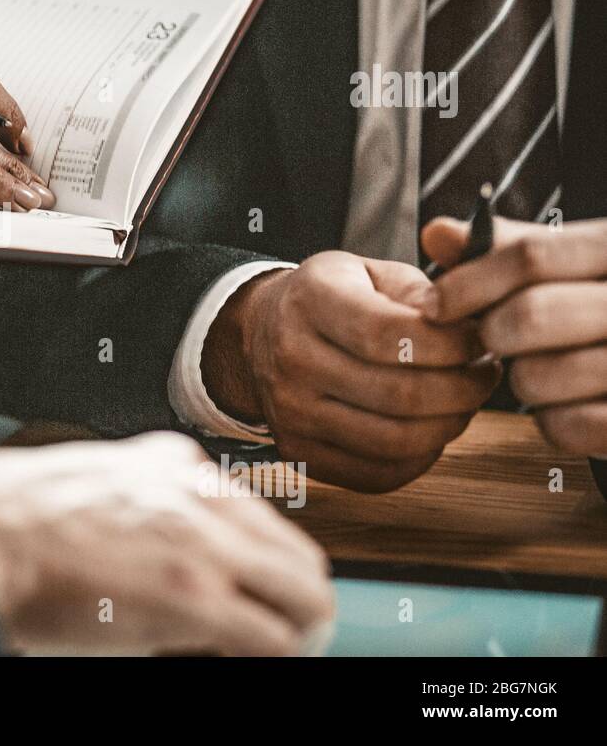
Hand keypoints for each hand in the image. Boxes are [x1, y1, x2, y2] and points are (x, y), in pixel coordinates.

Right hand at [0, 433, 332, 654]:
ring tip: (264, 651)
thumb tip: (178, 555)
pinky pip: (273, 639)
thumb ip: (150, 503)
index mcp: (175, 464)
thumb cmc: (13, 518)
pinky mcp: (194, 597)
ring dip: (294, 628)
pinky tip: (239, 660)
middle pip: (298, 556)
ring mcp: (202, 544)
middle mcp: (201, 494)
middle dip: (295, 602)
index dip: (263, 568)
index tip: (253, 595)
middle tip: (278, 636)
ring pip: (303, 594)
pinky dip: (270, 656)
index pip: (259, 519)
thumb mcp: (98, 482)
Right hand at [203, 252, 499, 491]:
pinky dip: (419, 458)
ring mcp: (289, 412)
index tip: (480, 341)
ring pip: (393, 441)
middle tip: (484, 375)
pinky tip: (429, 429)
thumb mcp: (371, 272)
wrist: (262, 332)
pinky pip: (377, 474)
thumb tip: (469, 329)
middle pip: (398, 395)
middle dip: (462, 390)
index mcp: (310, 300)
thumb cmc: (331, 299)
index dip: (451, 345)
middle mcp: (291, 358)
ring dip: (448, 426)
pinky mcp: (298, 451)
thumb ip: (422, 293)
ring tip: (463, 402)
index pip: (388, 334)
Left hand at [422, 216, 606, 455]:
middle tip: (495, 339)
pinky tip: (568, 402)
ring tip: (543, 368)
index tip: (433, 304)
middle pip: (530, 315)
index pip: (532, 255)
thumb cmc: (600, 310)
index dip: (469, 281)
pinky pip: (564, 424)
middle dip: (493, 332)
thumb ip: (508, 248)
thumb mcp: (570, 266)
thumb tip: (437, 233)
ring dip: (522, 378)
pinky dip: (552, 419)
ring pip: (538, 375)